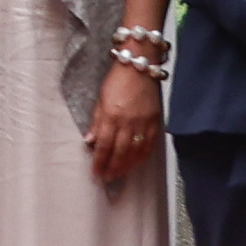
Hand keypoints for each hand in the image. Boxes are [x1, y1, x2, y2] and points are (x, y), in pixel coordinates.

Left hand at [88, 53, 162, 182]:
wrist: (140, 67)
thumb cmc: (117, 80)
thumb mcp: (101, 99)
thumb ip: (97, 122)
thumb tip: (90, 141)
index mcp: (111, 116)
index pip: (104, 146)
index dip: (99, 162)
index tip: (96, 173)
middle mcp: (128, 122)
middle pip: (120, 152)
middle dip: (113, 168)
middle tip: (107, 179)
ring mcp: (143, 123)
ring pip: (135, 152)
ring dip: (127, 166)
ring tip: (120, 175)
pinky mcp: (155, 122)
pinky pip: (149, 145)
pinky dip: (142, 157)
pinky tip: (136, 163)